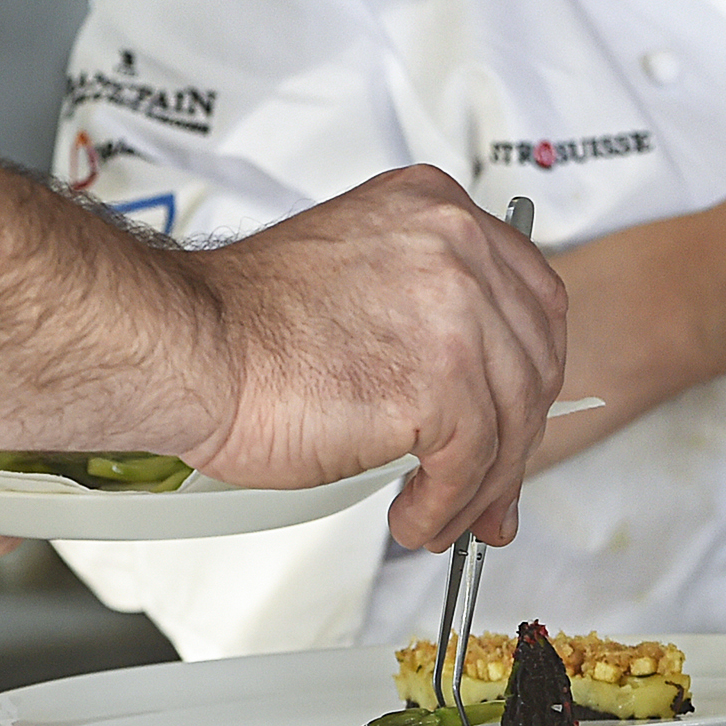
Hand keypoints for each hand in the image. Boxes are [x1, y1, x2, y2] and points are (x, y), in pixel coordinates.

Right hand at [180, 165, 566, 555]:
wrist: (190, 346)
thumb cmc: (245, 324)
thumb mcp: (358, 277)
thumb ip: (423, 310)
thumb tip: (476, 395)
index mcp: (434, 208)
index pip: (531, 294)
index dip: (529, 369)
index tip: (516, 415)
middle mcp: (454, 244)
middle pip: (534, 359)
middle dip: (516, 438)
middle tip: (491, 491)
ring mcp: (455, 309)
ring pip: (511, 419)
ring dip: (480, 486)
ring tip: (441, 515)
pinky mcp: (441, 379)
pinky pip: (471, 463)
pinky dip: (447, 506)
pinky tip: (415, 517)